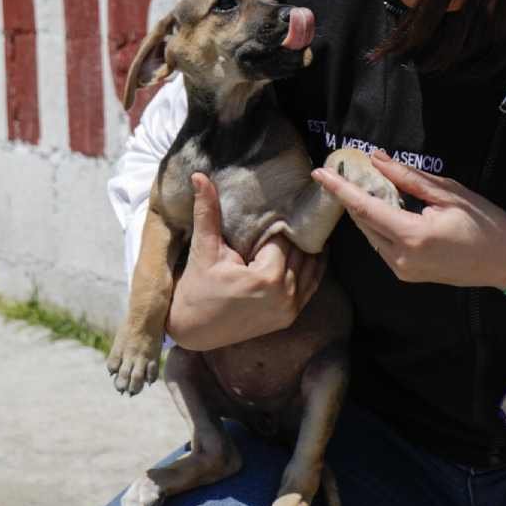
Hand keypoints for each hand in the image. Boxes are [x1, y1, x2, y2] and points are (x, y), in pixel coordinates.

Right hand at [165, 172, 326, 350]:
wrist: (192, 330)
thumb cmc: (196, 289)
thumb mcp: (204, 249)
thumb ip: (207, 211)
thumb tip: (199, 175)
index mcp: (266, 278)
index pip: (283, 238)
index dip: (281, 220)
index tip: (283, 201)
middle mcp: (284, 295)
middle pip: (299, 251)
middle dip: (295, 231)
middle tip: (297, 208)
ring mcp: (289, 309)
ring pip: (310, 268)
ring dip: (308, 247)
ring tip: (307, 224)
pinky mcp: (288, 317)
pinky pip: (310, 287)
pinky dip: (312, 268)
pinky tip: (313, 249)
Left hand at [312, 148, 505, 287]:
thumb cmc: (484, 223)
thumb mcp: (447, 192)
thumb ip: (407, 177)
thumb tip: (376, 159)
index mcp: (411, 236)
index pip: (364, 208)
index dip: (339, 188)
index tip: (319, 172)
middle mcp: (401, 258)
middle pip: (363, 222)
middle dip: (350, 196)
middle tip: (342, 170)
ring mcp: (403, 270)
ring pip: (371, 235)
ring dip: (364, 211)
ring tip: (361, 184)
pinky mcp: (408, 274)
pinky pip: (383, 246)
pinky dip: (378, 225)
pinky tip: (382, 207)